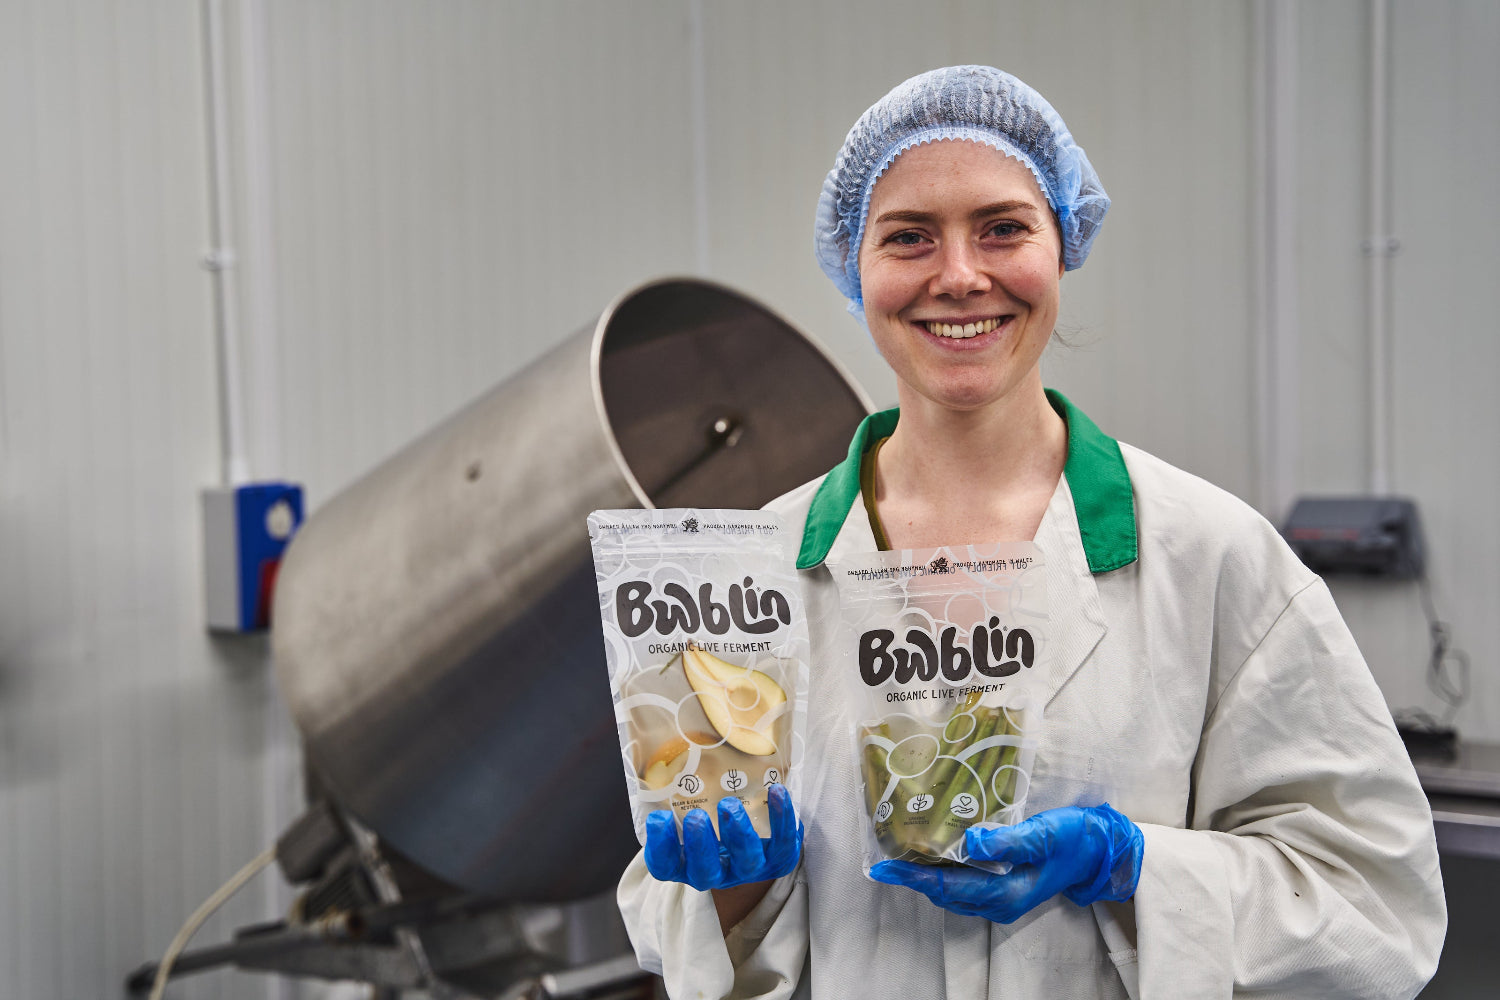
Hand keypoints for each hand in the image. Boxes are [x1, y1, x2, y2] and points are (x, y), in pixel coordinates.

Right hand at [644, 783, 802, 890]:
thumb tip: (667, 741)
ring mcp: (747, 869)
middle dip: (700, 845)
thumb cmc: (710, 815)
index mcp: (685, 862)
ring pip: (745, 861)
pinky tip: (777, 792)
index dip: (660, 846)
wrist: (752, 839)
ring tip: (730, 804)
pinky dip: (781, 819)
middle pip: (704, 871)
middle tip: (696, 817)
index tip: (659, 817)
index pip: (664, 865)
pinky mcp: (778, 860)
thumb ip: (677, 788)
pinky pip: (783, 844)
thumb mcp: (689, 807)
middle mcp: (715, 871)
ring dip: (738, 833)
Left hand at [868, 803, 1142, 922]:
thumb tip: (968, 841)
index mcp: (1005, 893)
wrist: (1102, 850)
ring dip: (925, 875)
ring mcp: (1002, 898)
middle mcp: (999, 903)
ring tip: (899, 853)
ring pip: (952, 891)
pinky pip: (964, 885)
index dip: (912, 876)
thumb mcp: (1042, 834)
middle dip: (911, 876)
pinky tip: (934, 852)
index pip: (946, 885)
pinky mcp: (1005, 888)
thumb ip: (1005, 841)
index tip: (883, 866)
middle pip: (943, 891)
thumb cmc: (1074, 838)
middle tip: (883, 855)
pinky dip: (943, 872)